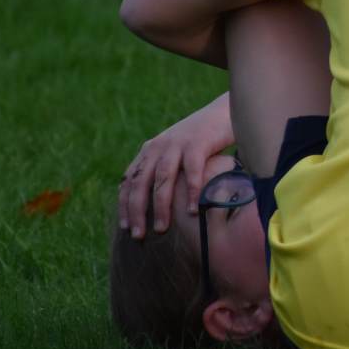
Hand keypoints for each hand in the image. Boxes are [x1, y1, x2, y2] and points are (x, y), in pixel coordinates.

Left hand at [118, 94, 234, 238]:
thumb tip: (156, 206)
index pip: (129, 180)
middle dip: (137, 211)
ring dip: (161, 206)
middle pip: (141, 182)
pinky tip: (193, 211)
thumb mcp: (175, 153)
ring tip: (161, 228)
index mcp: (150, 150)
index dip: (125, 204)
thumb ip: (164, 172)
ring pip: (162, 179)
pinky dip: (191, 192)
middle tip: (138, 235)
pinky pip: (192, 171)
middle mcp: (159, 146)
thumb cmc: (202, 140)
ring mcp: (178, 143)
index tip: (124, 227)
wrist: (223, 112)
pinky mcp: (198, 143)